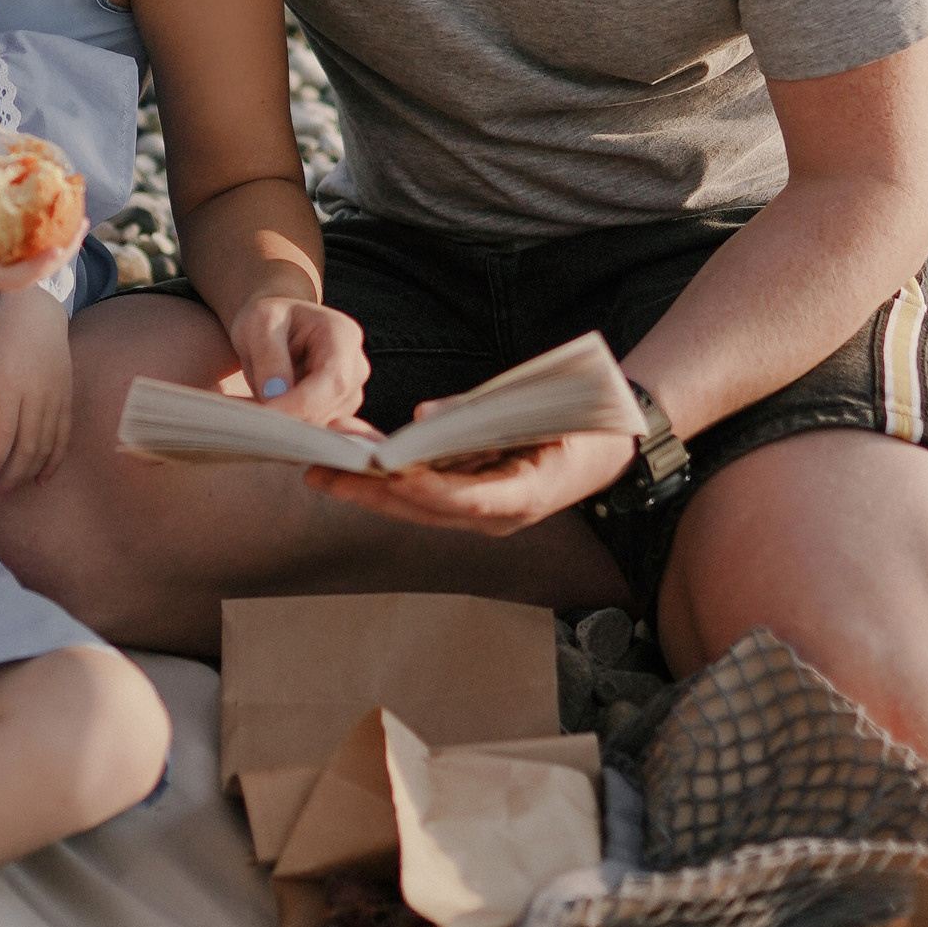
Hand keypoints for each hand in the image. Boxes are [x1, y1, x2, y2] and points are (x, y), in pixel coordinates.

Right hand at [0, 189, 81, 345]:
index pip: (13, 279)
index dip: (40, 265)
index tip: (59, 246)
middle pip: (34, 272)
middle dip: (62, 248)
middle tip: (84, 218)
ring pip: (27, 267)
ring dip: (52, 246)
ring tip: (72, 216)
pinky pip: (13, 263)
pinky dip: (30, 246)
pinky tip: (37, 222)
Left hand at [0, 287, 74, 489]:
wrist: (40, 312)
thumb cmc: (2, 334)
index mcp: (11, 385)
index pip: (3, 435)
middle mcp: (38, 395)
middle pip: (28, 447)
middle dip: (11, 476)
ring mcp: (57, 397)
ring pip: (47, 446)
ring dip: (30, 472)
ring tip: (14, 489)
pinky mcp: (68, 398)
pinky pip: (64, 436)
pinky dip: (55, 460)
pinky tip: (42, 476)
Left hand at [224, 293, 369, 428]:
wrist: (277, 325)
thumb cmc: (268, 319)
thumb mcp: (259, 324)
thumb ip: (269, 358)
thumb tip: (276, 398)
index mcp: (343, 335)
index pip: (332, 381)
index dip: (300, 404)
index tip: (264, 415)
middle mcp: (356, 367)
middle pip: (329, 408)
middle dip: (288, 419)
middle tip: (244, 418)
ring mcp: (351, 393)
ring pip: (320, 426)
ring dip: (284, 426)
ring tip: (249, 409)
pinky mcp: (338, 413)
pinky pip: (315, 432)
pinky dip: (288, 430)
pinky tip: (263, 416)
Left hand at [301, 421, 634, 536]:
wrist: (609, 449)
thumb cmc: (583, 425)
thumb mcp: (547, 411)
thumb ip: (486, 413)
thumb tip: (424, 417)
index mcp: (525, 496)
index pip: (464, 499)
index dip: (420, 488)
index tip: (382, 473)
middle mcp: (498, 515)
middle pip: (423, 510)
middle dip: (368, 491)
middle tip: (318, 471)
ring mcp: (483, 513)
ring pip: (416, 505)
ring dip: (368, 485)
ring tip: (322, 461)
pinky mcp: (472, 500)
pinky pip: (424, 493)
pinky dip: (390, 477)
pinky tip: (357, 459)